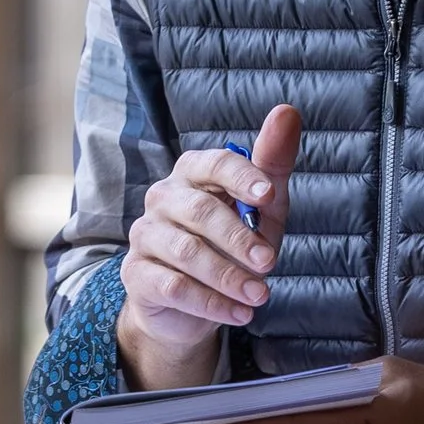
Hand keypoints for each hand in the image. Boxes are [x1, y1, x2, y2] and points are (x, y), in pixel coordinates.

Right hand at [118, 104, 303, 390]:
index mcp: (193, 172)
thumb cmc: (234, 243)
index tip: (269, 196)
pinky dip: (211, 303)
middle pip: (200, 211)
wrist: (197, 302)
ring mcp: (145, 235)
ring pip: (186, 252)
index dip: (242, 177)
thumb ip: (273, 164)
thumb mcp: (263, 209)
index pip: (215, 163)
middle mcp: (163, 197)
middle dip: (240, 239)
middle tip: (270, 263)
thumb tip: (288, 111)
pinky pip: (172, 286)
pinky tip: (239, 312)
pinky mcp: (136, 273)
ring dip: (228, 277)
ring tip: (260, 295)